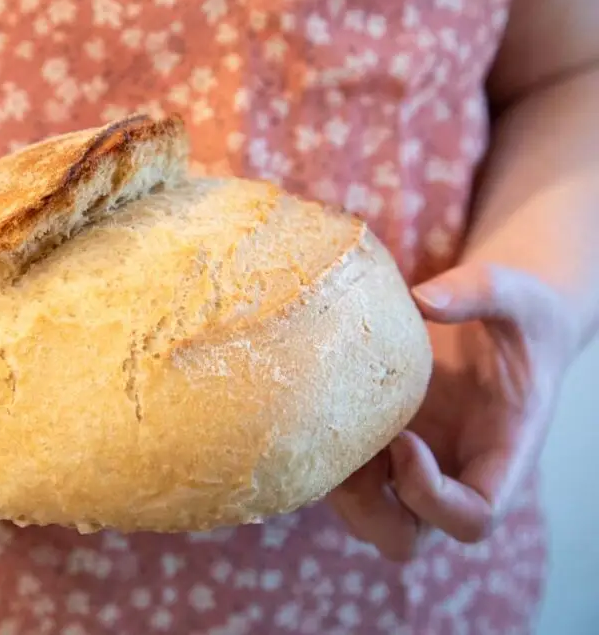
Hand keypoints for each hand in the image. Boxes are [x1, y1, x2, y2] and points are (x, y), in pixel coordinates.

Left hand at [329, 262, 576, 559]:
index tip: (403, 439)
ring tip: (323, 424)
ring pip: (364, 517)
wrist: (501, 314)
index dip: (432, 496)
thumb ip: (477, 291)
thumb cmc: (516, 311)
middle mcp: (452, 472)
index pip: (473, 518)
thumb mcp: (511, 290)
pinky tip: (310, 410)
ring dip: (337, 485)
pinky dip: (321, 458)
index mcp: (501, 454)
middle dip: (369, 507)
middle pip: (404, 538)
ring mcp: (411, 466)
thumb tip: (423, 299)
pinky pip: (342, 479)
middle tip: (350, 445)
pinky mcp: (378, 446)